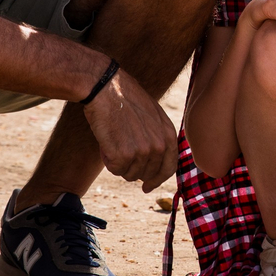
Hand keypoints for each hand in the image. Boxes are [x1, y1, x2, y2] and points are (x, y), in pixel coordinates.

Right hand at [82, 64, 176, 190]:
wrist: (106, 89)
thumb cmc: (125, 98)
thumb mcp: (153, 115)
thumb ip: (158, 137)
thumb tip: (154, 160)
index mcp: (168, 135)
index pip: (169, 168)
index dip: (157, 180)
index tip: (147, 186)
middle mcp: (159, 146)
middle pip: (147, 174)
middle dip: (133, 169)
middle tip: (120, 151)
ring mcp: (142, 152)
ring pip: (129, 174)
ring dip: (119, 163)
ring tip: (114, 140)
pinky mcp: (123, 156)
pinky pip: (115, 170)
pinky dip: (108, 160)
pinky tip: (106, 142)